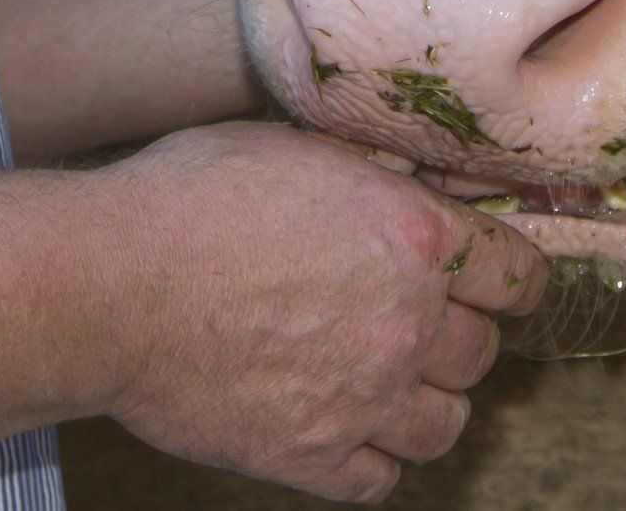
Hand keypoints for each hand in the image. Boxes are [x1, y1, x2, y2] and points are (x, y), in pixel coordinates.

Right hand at [87, 119, 546, 501]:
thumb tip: (414, 180)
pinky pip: (382, 481)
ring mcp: (363, 399)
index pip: (515, 273)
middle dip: (458, 334)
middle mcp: (405, 323)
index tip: (501, 283)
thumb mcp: (294, 148)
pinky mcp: (313, 457)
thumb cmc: (188, 199)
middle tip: (421, 323)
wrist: (110, 285)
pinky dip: (373, 459)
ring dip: (428, 403)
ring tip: (392, 383)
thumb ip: (369, 173)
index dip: (510, 277)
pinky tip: (348, 431)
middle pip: (482, 350)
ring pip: (447, 425)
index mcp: (412, 236)